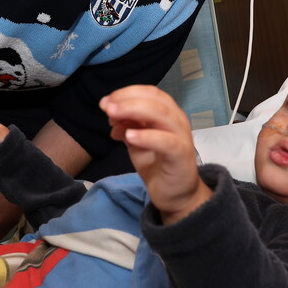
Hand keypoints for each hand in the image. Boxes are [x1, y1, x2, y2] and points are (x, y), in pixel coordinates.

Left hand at [100, 85, 211, 222]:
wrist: (174, 194)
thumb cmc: (157, 164)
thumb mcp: (136, 143)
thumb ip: (126, 126)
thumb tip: (111, 115)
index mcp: (167, 113)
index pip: (149, 92)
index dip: (126, 93)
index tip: (106, 102)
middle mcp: (177, 120)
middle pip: (154, 99)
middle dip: (127, 99)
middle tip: (107, 107)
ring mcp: (182, 137)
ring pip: (162, 114)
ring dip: (134, 111)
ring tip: (113, 116)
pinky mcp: (181, 156)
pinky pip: (167, 142)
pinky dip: (147, 136)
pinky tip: (129, 136)